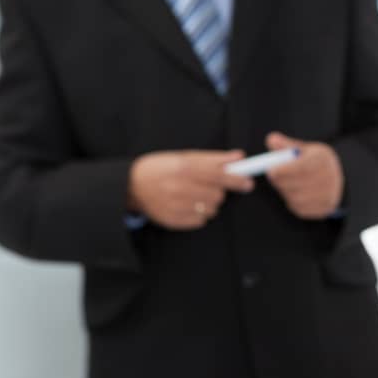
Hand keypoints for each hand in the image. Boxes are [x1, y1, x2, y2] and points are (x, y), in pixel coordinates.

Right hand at [127, 150, 253, 229]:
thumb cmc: (160, 168)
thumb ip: (213, 158)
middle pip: (217, 195)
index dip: (237, 180)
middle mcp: (181, 187)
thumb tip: (239, 157)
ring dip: (208, 204)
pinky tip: (186, 205)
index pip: (219, 175)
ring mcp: (176, 206)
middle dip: (217, 191)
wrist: (130, 186)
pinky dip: (198, 214)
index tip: (247, 183)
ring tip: (193, 195)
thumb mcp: (184, 157)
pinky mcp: (173, 220)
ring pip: (211, 209)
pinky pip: (200, 221)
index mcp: (184, 168)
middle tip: (207, 187)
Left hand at [264, 131, 344, 218]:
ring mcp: (327, 195)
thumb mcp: (305, 149)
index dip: (283, 171)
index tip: (270, 170)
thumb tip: (271, 139)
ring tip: (287, 182)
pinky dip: (292, 201)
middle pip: (296, 185)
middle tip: (274, 176)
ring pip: (295, 197)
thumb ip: (287, 145)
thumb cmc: (316, 162)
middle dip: (280, 181)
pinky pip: (299, 208)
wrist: (338, 179)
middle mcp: (328, 178)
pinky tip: (295, 192)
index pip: (300, 168)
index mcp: (323, 160)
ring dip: (285, 191)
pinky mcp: (323, 209)